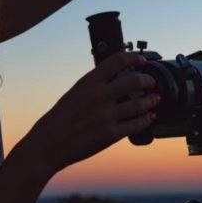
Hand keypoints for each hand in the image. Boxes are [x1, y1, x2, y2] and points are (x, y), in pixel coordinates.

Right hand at [24, 52, 158, 176]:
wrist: (48, 144)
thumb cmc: (59, 119)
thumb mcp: (74, 94)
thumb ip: (94, 86)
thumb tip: (114, 80)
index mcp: (88, 83)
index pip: (116, 61)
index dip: (133, 58)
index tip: (141, 60)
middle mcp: (98, 96)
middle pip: (134, 81)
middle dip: (147, 80)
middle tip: (151, 82)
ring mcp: (106, 116)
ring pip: (139, 104)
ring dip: (150, 100)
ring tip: (154, 99)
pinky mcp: (110, 134)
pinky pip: (136, 125)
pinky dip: (145, 120)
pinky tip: (148, 118)